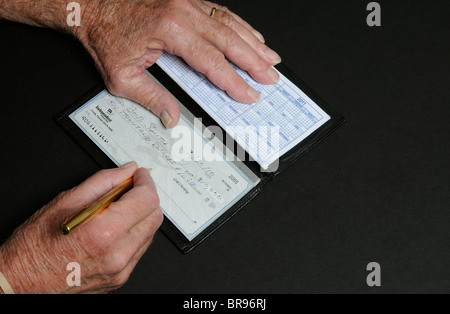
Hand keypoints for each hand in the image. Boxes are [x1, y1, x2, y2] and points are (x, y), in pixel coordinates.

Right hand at [0, 162, 162, 293]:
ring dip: (140, 215)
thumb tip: (126, 171)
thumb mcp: (65, 202)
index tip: (137, 175)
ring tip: (116, 210)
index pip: (147, 200)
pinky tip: (114, 228)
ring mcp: (121, 270)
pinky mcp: (121, 278)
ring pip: (150, 232)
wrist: (22, 284)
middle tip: (127, 189)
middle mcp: (118, 255)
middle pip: (154, 216)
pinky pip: (140, 248)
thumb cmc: (34, 248)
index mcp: (105, 233)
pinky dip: (134, 232)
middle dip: (145, 197)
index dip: (145, 182)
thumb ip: (103, 182)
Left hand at [74, 0, 281, 127]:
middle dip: (254, 62)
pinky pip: (220, 13)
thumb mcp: (121, 76)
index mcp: (170, 30)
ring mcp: (187, 3)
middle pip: (229, 40)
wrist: (92, 5)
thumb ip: (150, 98)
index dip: (233, 81)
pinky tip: (250, 34)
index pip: (212, 61)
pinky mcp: (186, 1)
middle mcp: (183, 12)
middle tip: (270, 77)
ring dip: (253, 42)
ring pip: (229, 24)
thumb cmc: (105, 35)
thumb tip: (171, 117)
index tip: (248, 94)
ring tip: (270, 57)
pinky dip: (239, 25)